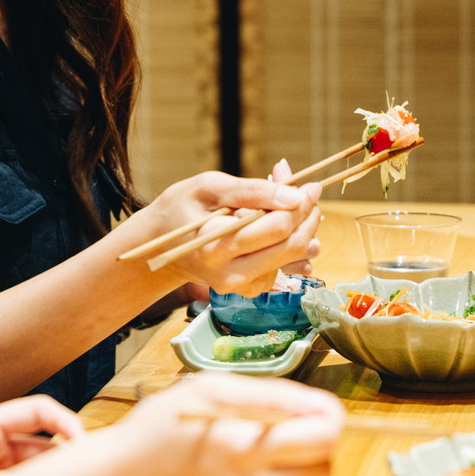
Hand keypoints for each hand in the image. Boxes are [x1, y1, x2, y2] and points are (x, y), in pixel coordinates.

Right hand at [80, 374, 343, 475]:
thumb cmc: (152, 433)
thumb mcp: (207, 390)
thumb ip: (269, 396)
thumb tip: (317, 404)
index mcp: (243, 446)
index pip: (325, 436)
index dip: (331, 417)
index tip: (321, 409)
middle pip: (325, 467)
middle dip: (317, 444)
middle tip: (291, 428)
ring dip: (285, 465)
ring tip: (240, 449)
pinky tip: (221, 474)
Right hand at [118, 170, 321, 295]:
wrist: (163, 247)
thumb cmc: (183, 209)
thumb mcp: (209, 187)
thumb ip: (251, 191)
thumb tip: (294, 196)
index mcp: (215, 246)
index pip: (276, 228)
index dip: (300, 205)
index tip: (309, 186)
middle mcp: (230, 273)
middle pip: (292, 247)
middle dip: (308, 217)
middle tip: (310, 192)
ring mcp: (242, 286)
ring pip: (295, 259)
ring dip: (303, 229)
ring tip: (293, 205)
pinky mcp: (251, 289)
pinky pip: (286, 266)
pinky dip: (291, 243)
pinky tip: (280, 226)